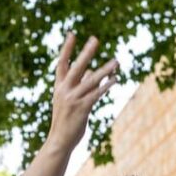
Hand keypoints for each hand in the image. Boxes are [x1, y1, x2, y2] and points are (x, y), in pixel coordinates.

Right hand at [46, 32, 117, 152]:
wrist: (58, 142)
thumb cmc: (65, 122)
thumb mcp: (69, 101)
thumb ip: (81, 85)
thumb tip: (94, 71)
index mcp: (59, 88)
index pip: (62, 64)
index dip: (67, 49)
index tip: (72, 34)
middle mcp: (64, 91)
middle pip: (77, 67)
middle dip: (86, 53)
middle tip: (95, 39)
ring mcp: (72, 99)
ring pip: (91, 81)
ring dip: (105, 70)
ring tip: (116, 61)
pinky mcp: (81, 108)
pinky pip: (96, 94)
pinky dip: (106, 86)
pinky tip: (115, 80)